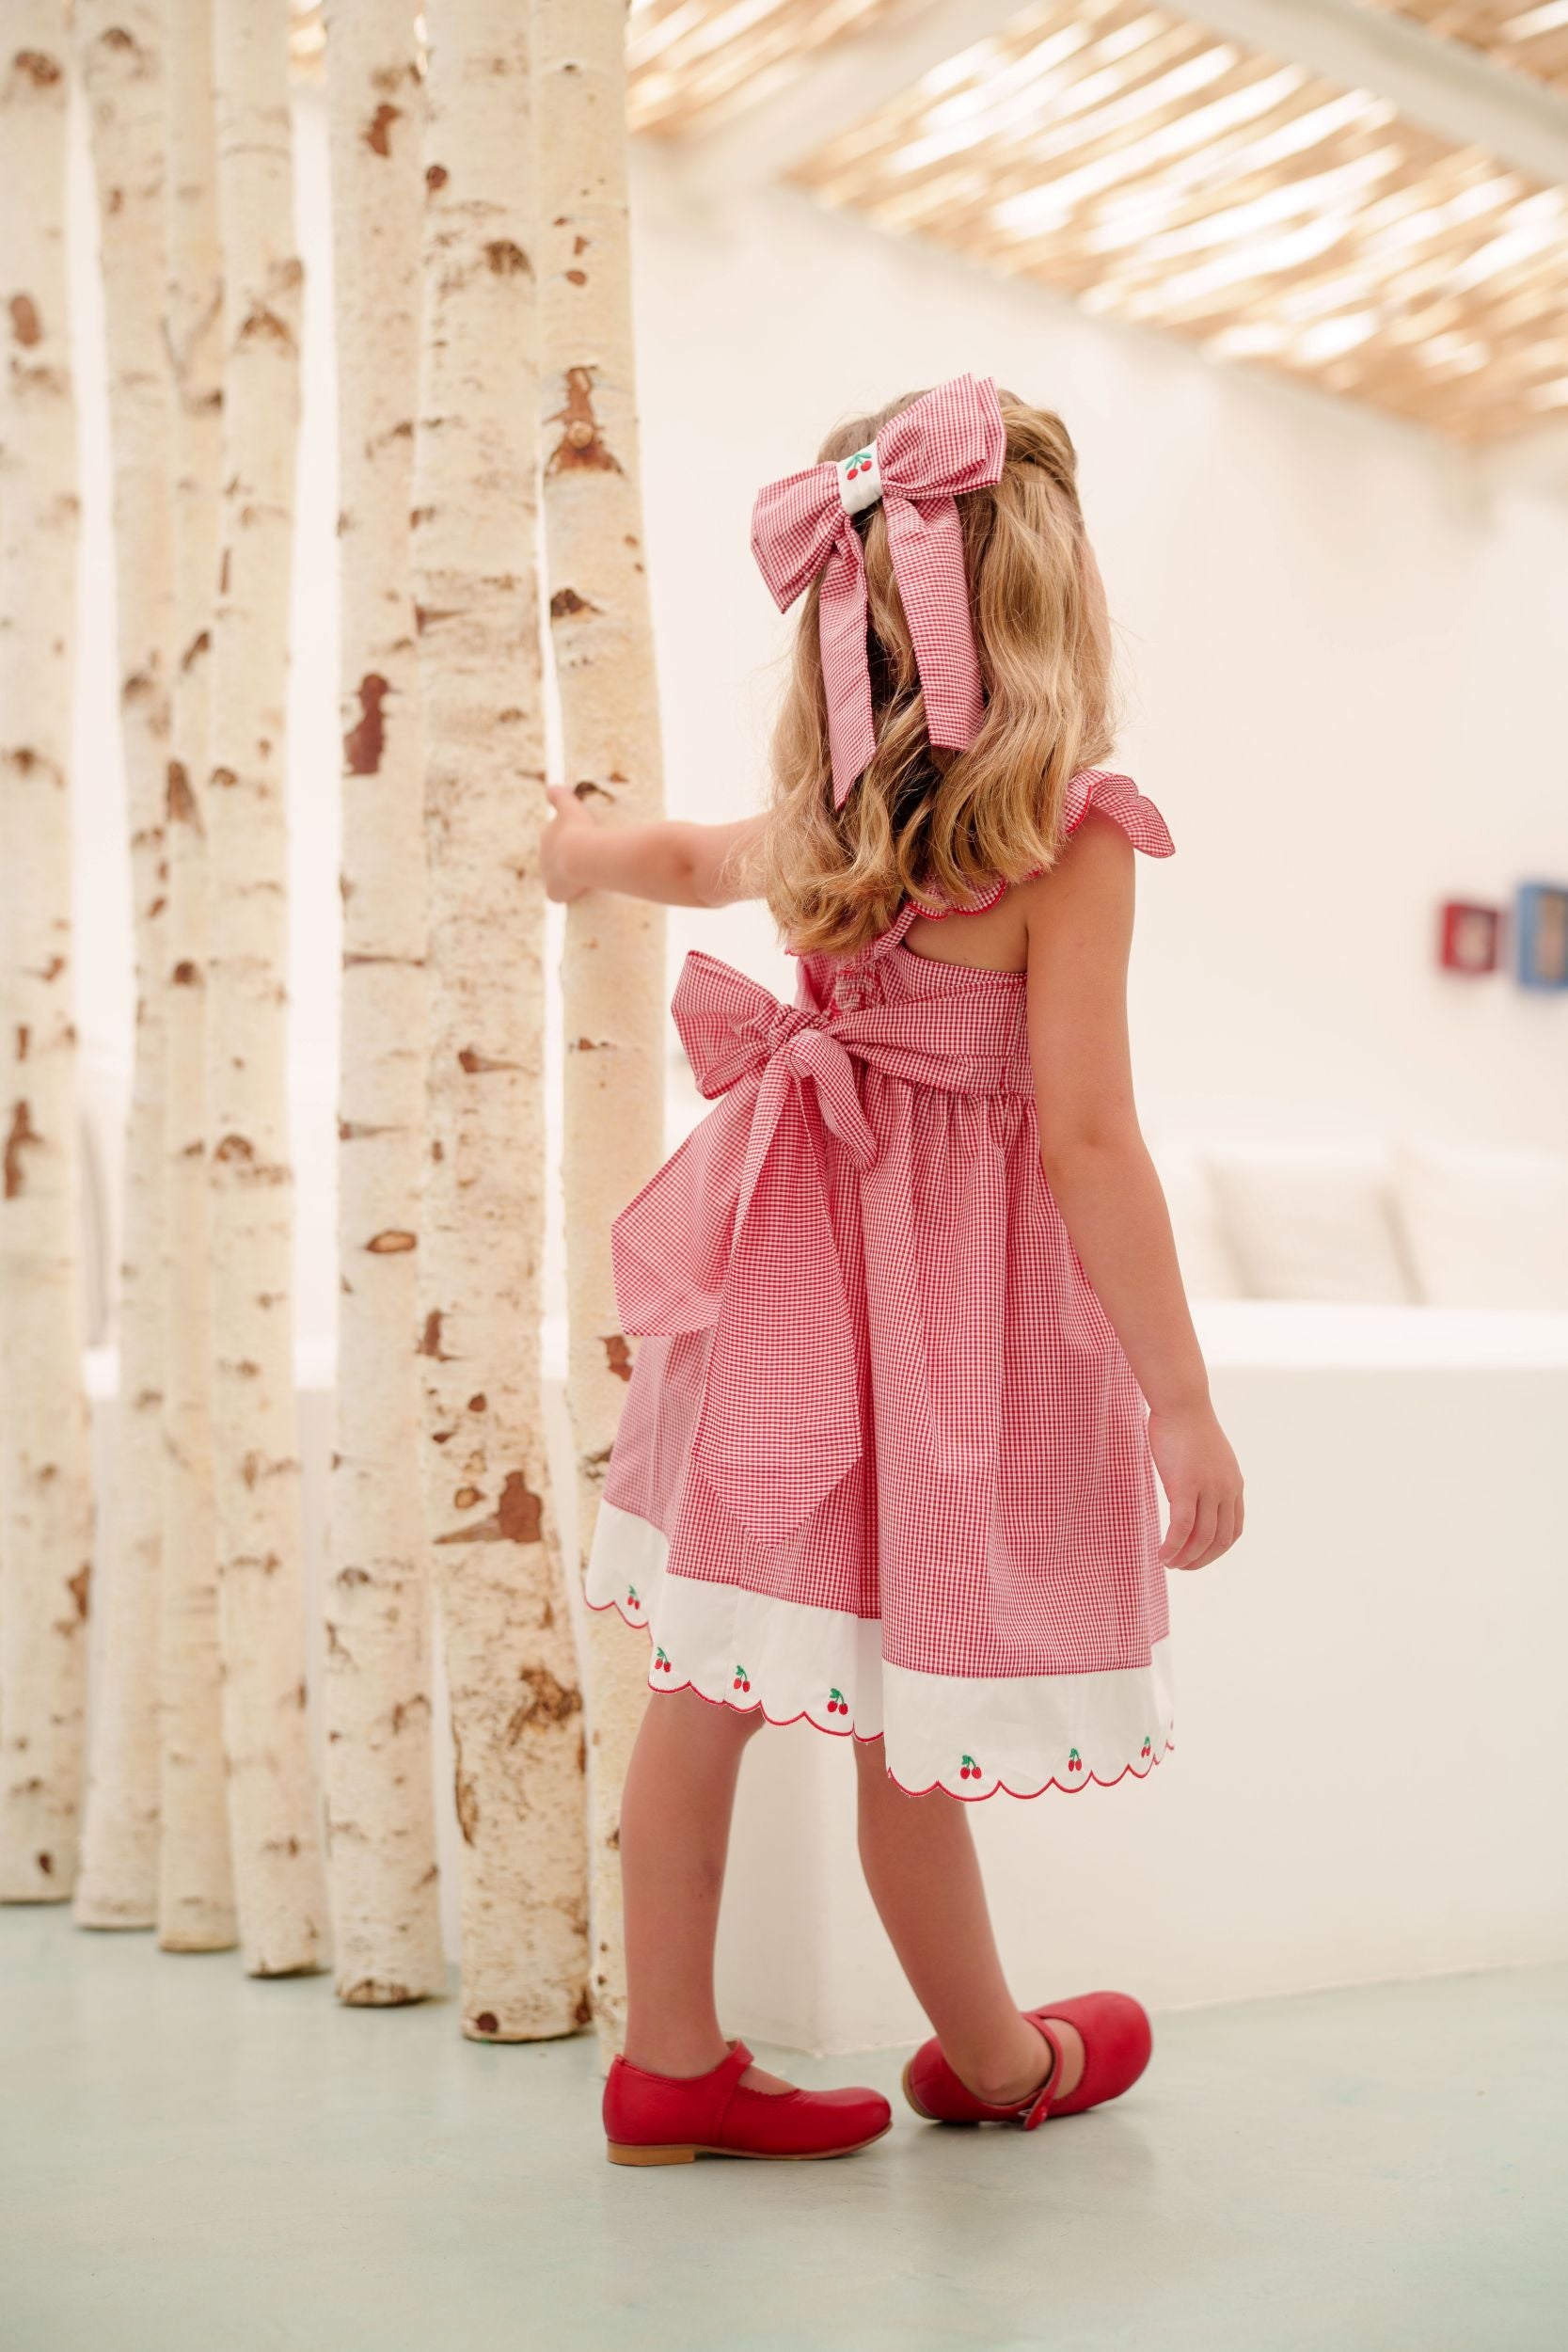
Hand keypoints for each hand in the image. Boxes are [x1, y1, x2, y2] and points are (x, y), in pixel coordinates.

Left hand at [542, 783, 599, 902]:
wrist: (582, 855)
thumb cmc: (581, 829)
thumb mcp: (571, 806)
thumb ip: (561, 795)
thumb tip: (552, 786)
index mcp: (546, 835)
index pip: (555, 837)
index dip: (570, 839)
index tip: (584, 840)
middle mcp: (543, 856)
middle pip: (554, 858)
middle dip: (567, 859)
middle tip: (588, 859)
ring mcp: (547, 876)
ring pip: (556, 877)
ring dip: (567, 877)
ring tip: (585, 876)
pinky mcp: (553, 892)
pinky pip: (557, 895)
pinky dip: (565, 894)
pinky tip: (578, 892)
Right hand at [1149, 1402, 1243, 1569]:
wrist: (1181, 1403)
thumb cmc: (1185, 1425)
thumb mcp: (1204, 1457)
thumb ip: (1204, 1478)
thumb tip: (1190, 1493)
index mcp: (1234, 1483)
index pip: (1233, 1529)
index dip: (1216, 1550)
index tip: (1197, 1556)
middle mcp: (1227, 1489)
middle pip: (1220, 1539)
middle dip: (1202, 1559)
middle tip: (1182, 1567)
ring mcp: (1209, 1489)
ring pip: (1202, 1538)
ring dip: (1185, 1557)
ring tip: (1169, 1564)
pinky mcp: (1186, 1487)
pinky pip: (1182, 1528)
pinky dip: (1173, 1546)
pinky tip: (1162, 1554)